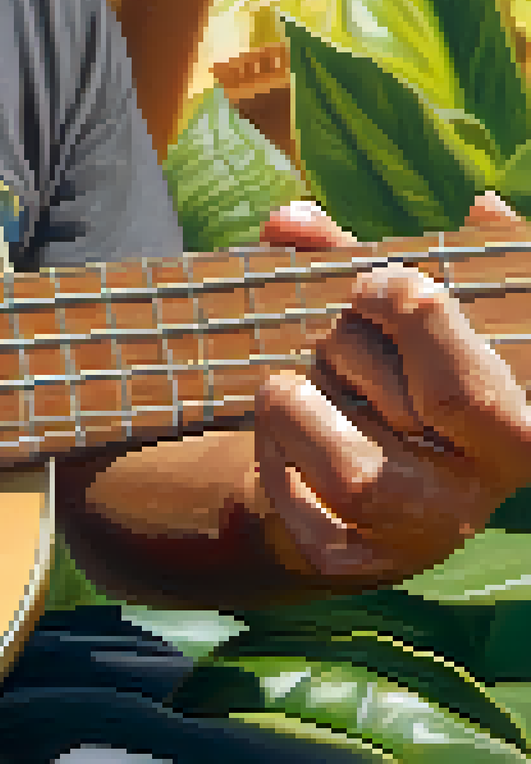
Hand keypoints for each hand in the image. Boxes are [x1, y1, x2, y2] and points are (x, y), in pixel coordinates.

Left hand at [253, 193, 530, 579]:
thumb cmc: (399, 373)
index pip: (468, 369)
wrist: (372, 482)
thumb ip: (353, 255)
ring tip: (286, 388)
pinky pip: (305, 515)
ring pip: (355, 472)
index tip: (370, 283)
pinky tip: (279, 442)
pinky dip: (276, 466)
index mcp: (523, 419)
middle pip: (413, 406)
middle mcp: (486, 485)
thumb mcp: (400, 310)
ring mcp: (425, 531)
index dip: (406, 308)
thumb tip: (286, 220)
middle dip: (350, 350)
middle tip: (327, 339)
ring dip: (301, 410)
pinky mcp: (359, 562)